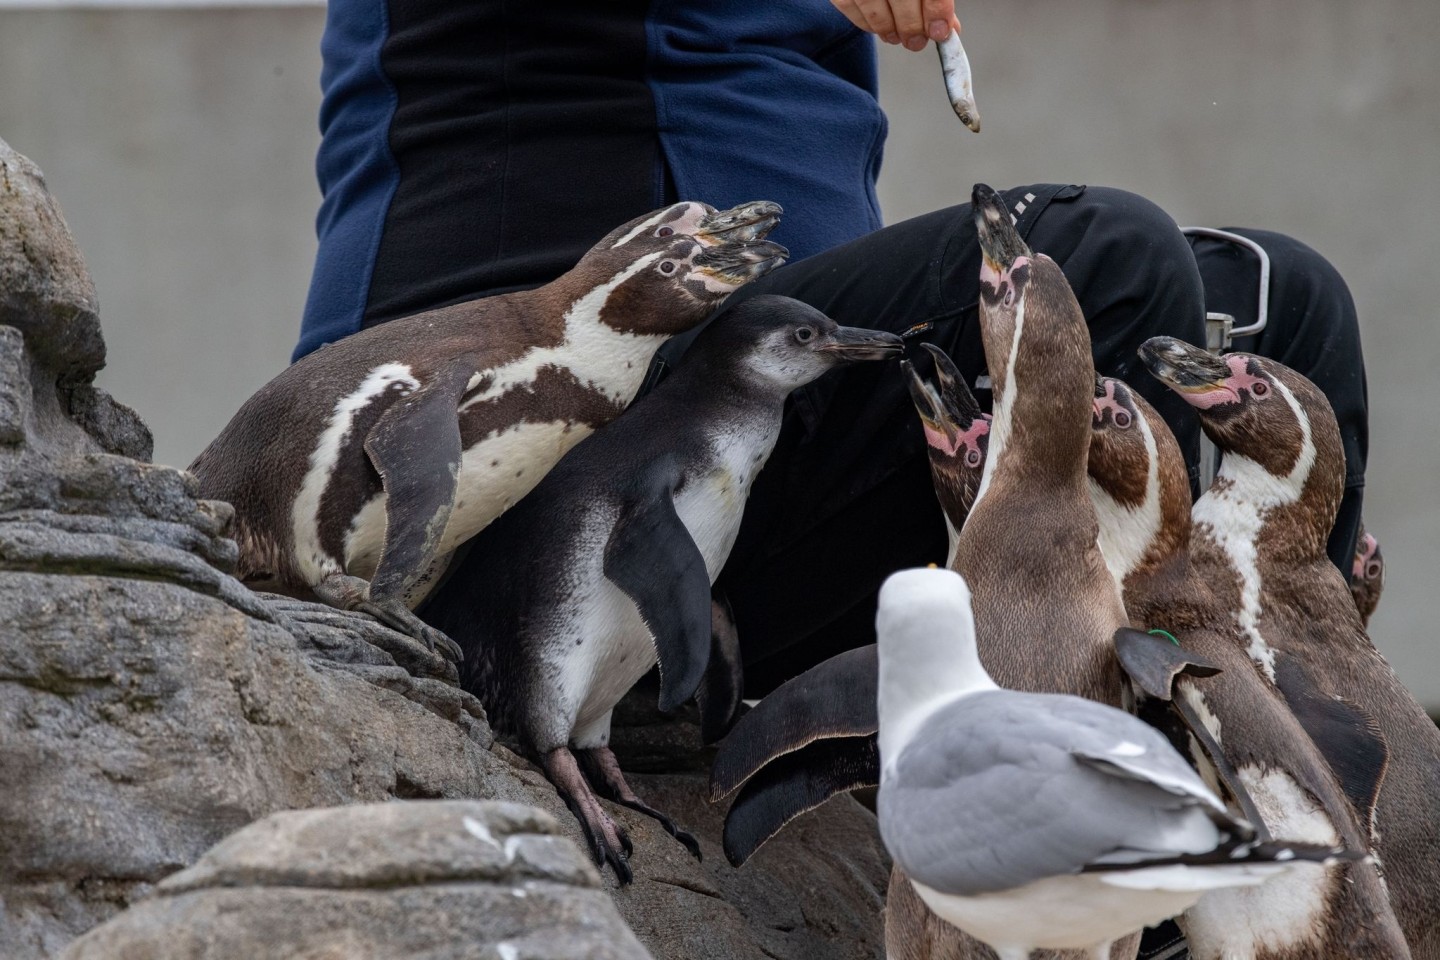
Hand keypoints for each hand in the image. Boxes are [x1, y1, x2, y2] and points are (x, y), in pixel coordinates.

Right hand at [830, 0, 961, 50]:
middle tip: (916, 41)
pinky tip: (879, 25)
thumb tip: (945, 27)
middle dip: (911, 26)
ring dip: (888, 29)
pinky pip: (851, 8)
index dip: (936, 11)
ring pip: (874, 7)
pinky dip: (867, 24)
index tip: (940, 32)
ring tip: (897, 36)